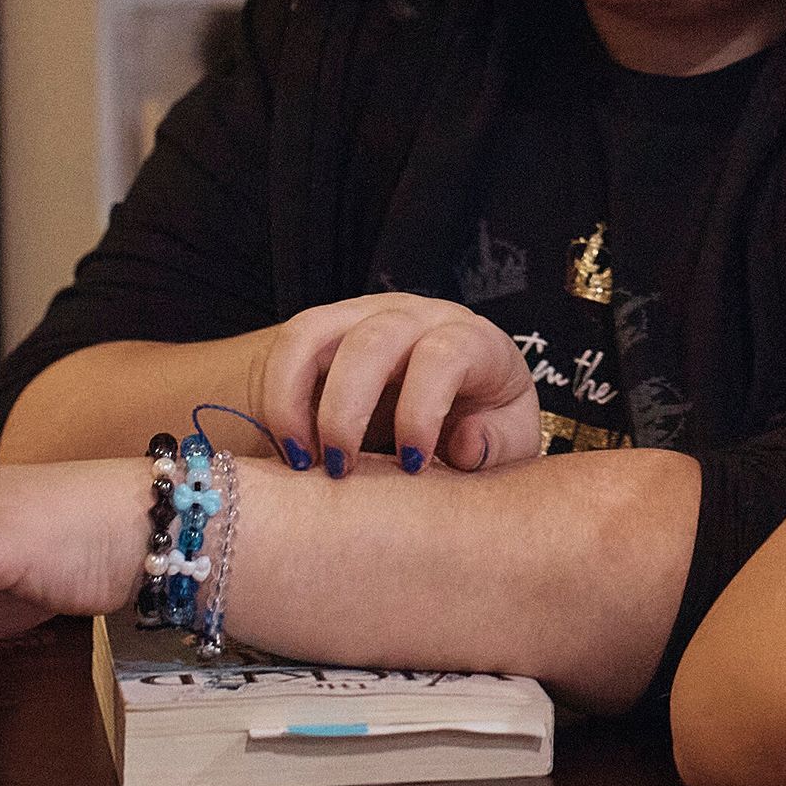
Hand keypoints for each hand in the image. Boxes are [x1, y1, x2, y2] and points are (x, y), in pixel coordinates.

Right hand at [253, 294, 543, 477]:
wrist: (458, 405)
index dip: (422, 410)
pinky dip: (279, 397)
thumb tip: (464, 445)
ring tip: (302, 462)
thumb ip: (494, 449)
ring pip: (316, 333)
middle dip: (347, 411)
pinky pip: (290, 345)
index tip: (411, 465)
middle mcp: (421, 317)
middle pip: (373, 341)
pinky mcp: (329, 328)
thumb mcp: (506, 447)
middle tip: (341, 471)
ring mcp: (369, 314)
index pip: (446, 354)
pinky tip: (289, 448)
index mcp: (477, 342)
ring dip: (296, 401)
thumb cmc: (485, 428)